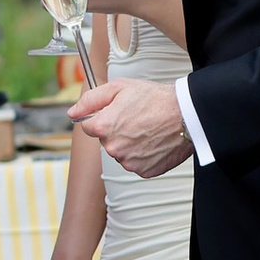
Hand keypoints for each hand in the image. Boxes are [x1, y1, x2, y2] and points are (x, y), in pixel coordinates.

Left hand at [70, 78, 196, 180]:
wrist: (187, 114)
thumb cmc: (155, 99)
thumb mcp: (119, 88)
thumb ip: (90, 100)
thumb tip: (72, 113)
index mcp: (104, 127)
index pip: (89, 127)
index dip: (103, 117)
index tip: (118, 113)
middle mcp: (114, 148)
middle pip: (106, 141)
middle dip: (117, 130)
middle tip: (137, 118)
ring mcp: (129, 161)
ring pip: (121, 153)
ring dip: (130, 144)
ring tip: (148, 129)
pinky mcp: (144, 171)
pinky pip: (136, 163)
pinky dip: (143, 155)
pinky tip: (154, 141)